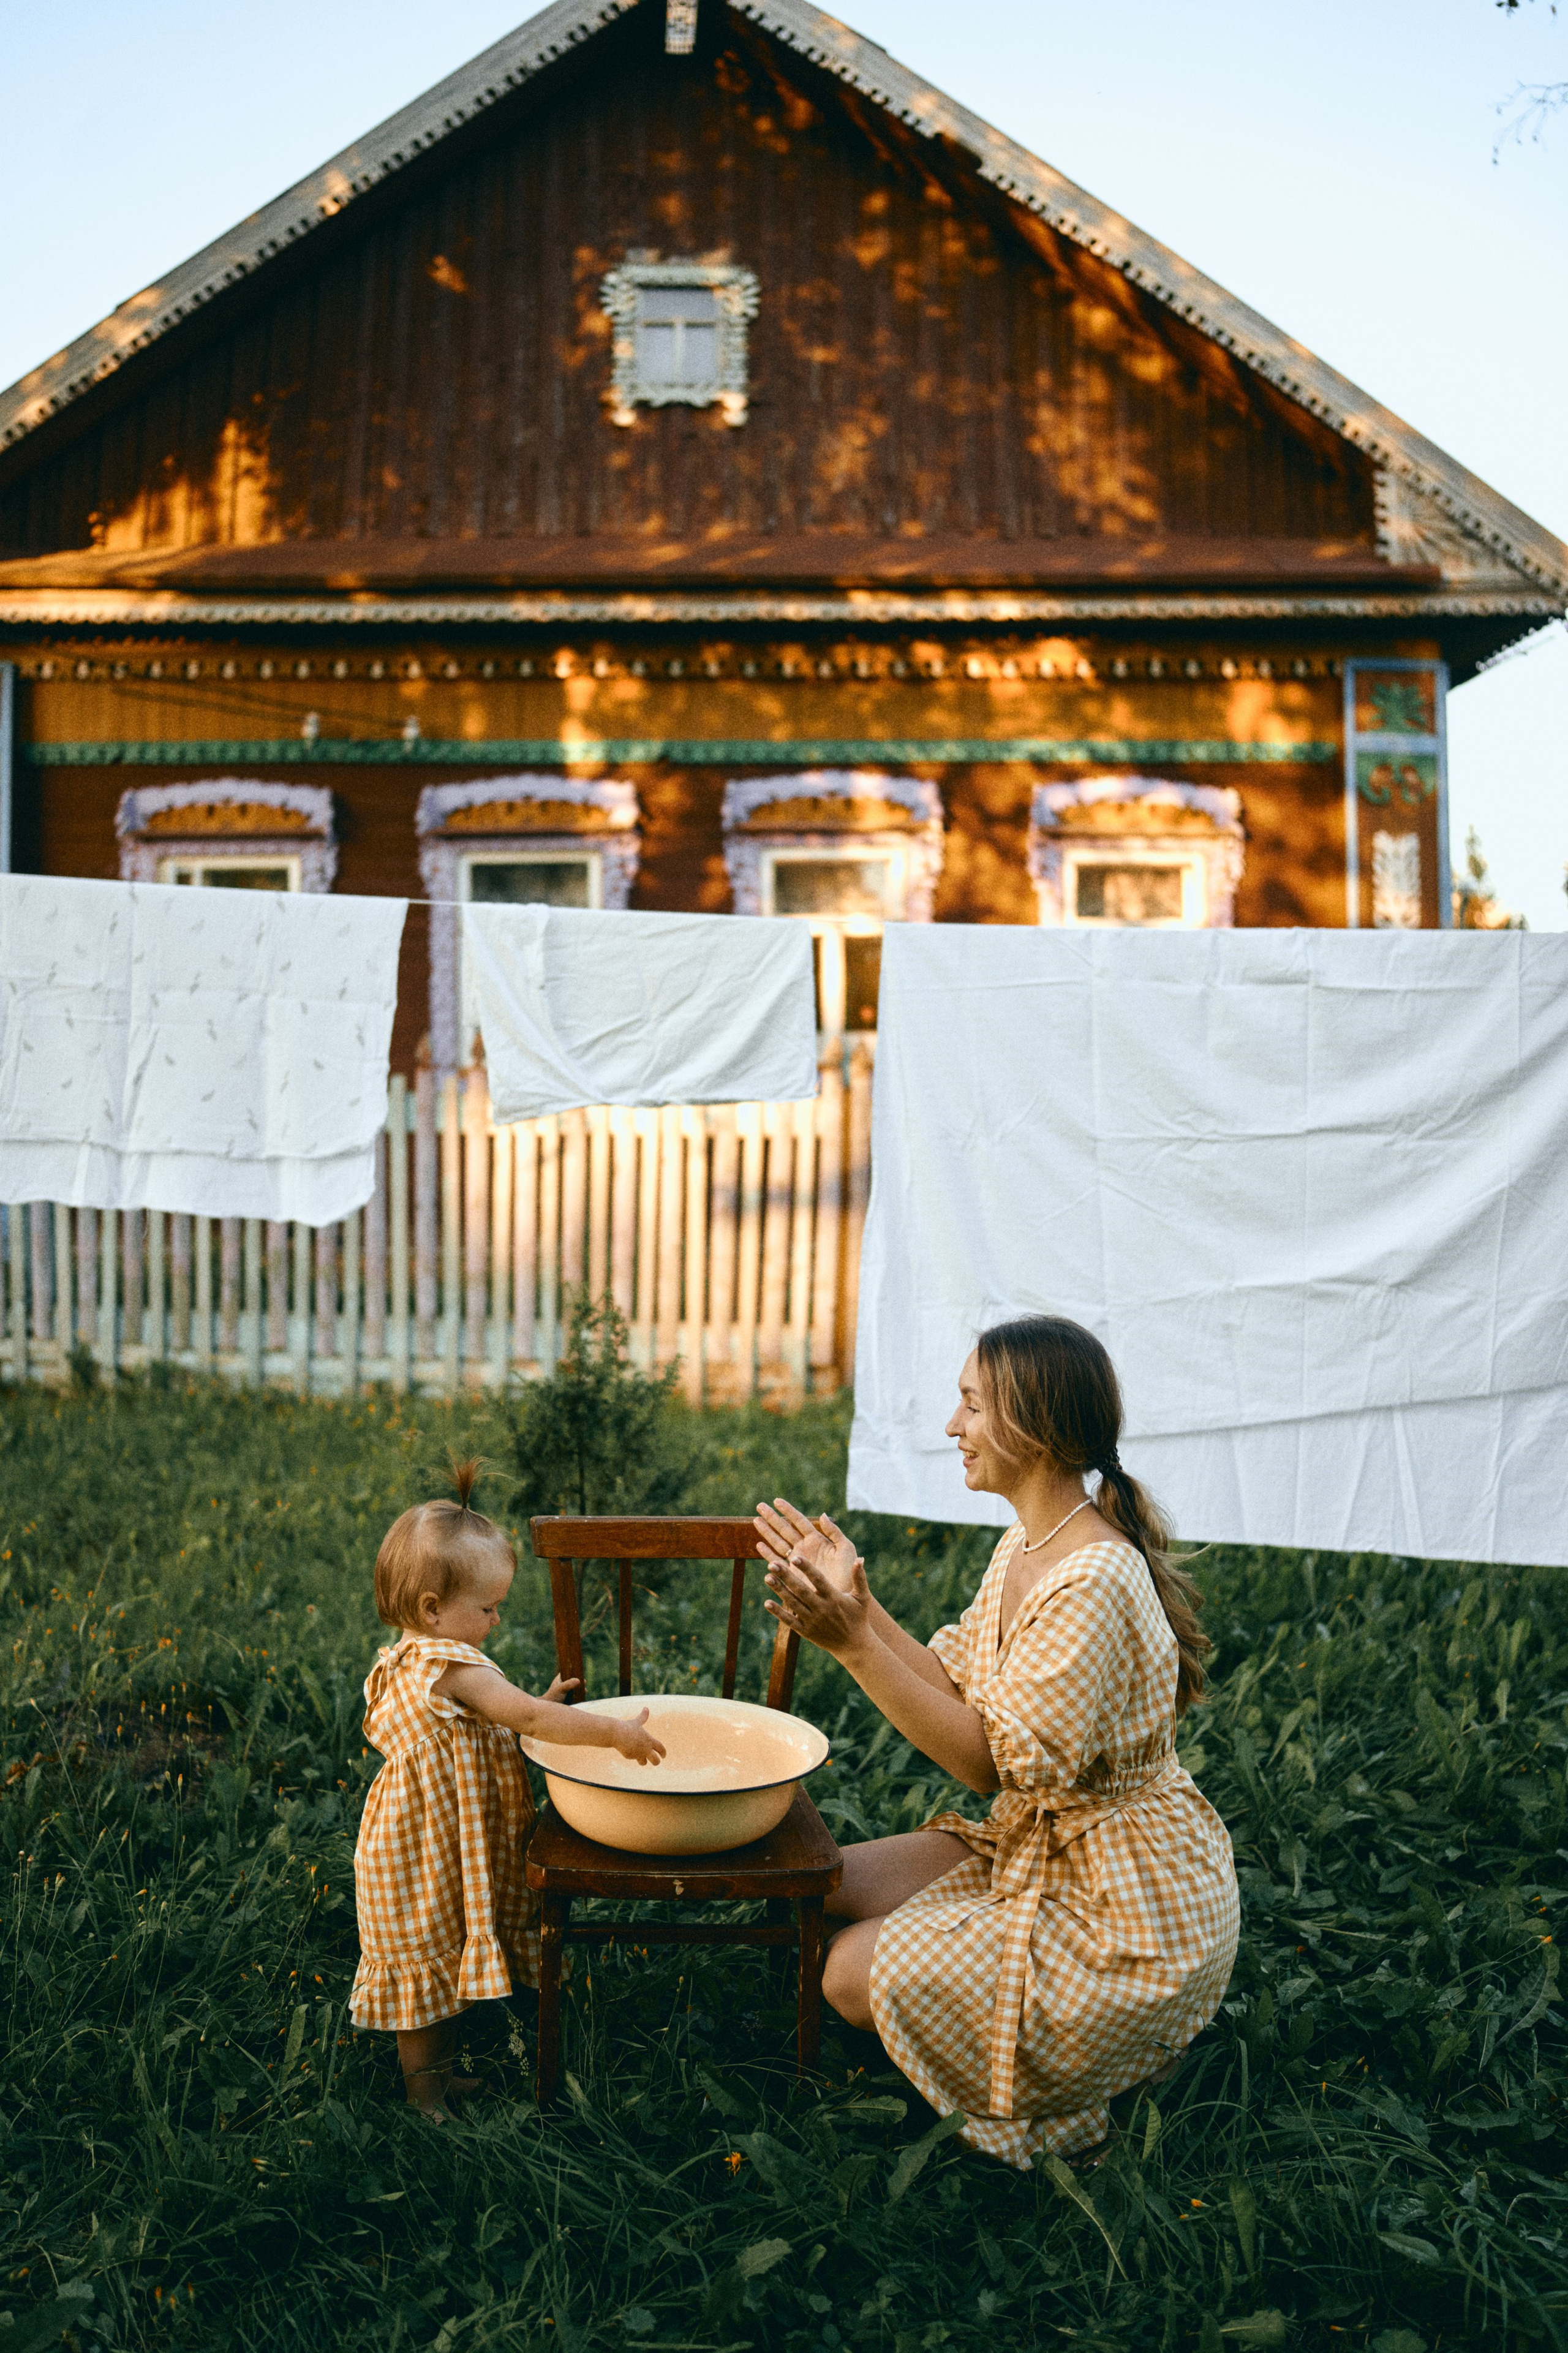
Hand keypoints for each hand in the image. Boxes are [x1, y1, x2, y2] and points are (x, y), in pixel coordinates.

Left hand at [542, 1673, 581, 1704]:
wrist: (548, 1709)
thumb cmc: (553, 1696)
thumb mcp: (561, 1689)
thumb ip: (569, 1684)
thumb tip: (579, 1680)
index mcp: (560, 1679)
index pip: (567, 1671)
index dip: (573, 1671)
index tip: (580, 1672)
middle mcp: (563, 1684)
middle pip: (573, 1680)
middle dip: (579, 1681)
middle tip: (584, 1682)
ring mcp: (566, 1692)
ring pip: (575, 1688)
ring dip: (580, 1689)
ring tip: (584, 1690)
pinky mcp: (568, 1699)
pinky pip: (575, 1696)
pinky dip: (579, 1696)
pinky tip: (582, 1696)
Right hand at [611, 1708, 665, 1768]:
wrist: (616, 1733)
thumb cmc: (627, 1727)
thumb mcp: (636, 1722)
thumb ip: (642, 1717)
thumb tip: (646, 1708)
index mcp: (649, 1740)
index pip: (661, 1748)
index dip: (663, 1752)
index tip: (664, 1756)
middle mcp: (645, 1748)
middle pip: (656, 1760)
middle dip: (656, 1762)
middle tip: (656, 1761)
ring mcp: (638, 1754)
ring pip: (644, 1763)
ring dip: (643, 1761)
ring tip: (642, 1759)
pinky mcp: (630, 1757)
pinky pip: (633, 1758)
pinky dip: (632, 1756)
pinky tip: (627, 1750)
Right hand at [753, 1497, 858, 1592]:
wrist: (843, 1596)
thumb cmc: (848, 1573)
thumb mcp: (845, 1549)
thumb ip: (834, 1532)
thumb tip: (823, 1515)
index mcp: (817, 1540)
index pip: (800, 1521)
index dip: (788, 1511)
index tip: (776, 1500)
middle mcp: (805, 1548)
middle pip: (785, 1529)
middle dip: (772, 1518)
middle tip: (760, 1505)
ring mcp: (797, 1561)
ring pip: (779, 1542)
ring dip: (767, 1532)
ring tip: (756, 1520)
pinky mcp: (793, 1575)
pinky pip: (777, 1561)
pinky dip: (768, 1553)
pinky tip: (759, 1545)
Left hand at [760, 1535, 873, 1664]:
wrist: (854, 1646)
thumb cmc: (858, 1617)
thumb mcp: (862, 1597)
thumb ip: (859, 1577)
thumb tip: (859, 1558)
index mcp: (834, 1598)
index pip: (818, 1580)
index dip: (806, 1569)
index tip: (795, 1557)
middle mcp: (822, 1609)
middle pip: (801, 1590)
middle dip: (786, 1577)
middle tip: (772, 1564)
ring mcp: (813, 1621)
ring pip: (793, 1604)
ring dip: (779, 1591)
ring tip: (767, 1577)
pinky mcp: (806, 1632)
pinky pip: (790, 1621)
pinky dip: (778, 1613)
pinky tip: (767, 1603)